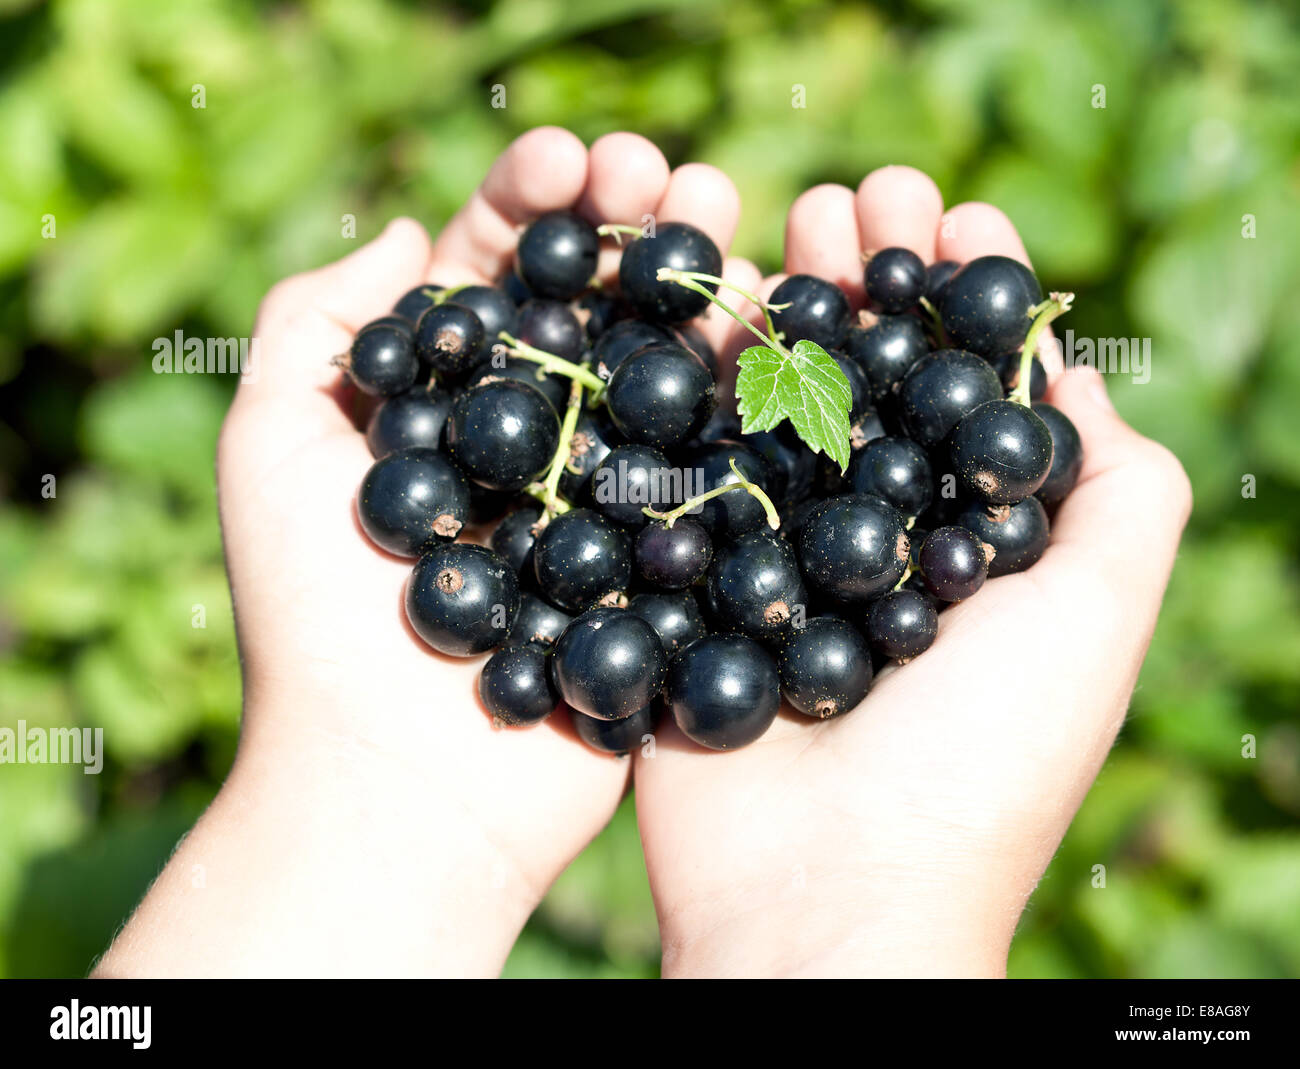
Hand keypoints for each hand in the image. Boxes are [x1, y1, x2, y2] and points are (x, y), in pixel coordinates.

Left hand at [97, 128, 745, 976]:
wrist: (404, 783)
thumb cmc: (316, 621)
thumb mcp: (272, 448)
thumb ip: (314, 326)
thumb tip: (401, 232)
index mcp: (443, 402)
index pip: (497, 272)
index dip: (532, 201)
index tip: (569, 155)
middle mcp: (530, 438)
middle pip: (593, 306)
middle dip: (631, 227)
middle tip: (668, 174)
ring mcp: (605, 495)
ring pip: (664, 368)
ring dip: (700, 287)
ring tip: (735, 225)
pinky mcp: (665, 557)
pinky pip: (716, 458)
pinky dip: (748, 390)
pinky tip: (773, 324)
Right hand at [632, 169, 1192, 976]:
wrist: (822, 892)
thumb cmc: (978, 763)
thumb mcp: (1093, 619)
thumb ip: (1116, 495)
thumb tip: (1079, 379)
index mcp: (967, 544)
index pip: (967, 389)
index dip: (962, 296)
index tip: (952, 210)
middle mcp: (873, 542)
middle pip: (869, 379)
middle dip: (868, 278)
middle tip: (856, 190)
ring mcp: (775, 560)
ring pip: (776, 402)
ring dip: (783, 305)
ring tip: (777, 217)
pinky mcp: (691, 582)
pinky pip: (686, 462)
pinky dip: (694, 380)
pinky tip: (698, 303)